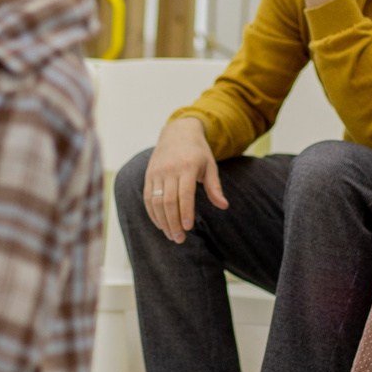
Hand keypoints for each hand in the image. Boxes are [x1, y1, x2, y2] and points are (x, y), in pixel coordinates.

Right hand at [141, 115, 225, 243]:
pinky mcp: (149, 175)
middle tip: (180, 239)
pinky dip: (153, 213)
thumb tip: (224, 206)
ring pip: (156, 201)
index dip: (186, 212)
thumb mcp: (210, 165)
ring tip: (171, 235)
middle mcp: (169, 169)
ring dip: (163, 221)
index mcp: (188, 166)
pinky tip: (161, 224)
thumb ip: (215, 187)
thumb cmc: (198, 152)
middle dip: (173, 222)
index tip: (188, 228)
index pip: (185, 193)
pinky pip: (147, 197)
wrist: (177, 132)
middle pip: (169, 200)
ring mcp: (157, 172)